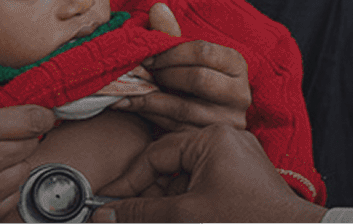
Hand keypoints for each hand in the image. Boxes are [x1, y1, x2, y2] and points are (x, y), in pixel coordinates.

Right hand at [91, 126, 326, 222]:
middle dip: (148, 196)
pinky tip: (178, 219)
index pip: (155, 154)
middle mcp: (226, 141)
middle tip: (128, 218)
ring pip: (186, 178)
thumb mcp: (185, 216)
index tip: (109, 206)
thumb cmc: (248, 220)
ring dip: (167, 202)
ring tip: (154, 220)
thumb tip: (104, 215)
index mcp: (211, 138)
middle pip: (170, 165)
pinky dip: (187, 204)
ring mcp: (238, 160)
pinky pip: (205, 185)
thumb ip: (141, 213)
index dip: (129, 183)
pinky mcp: (244, 180)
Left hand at [114, 3, 250, 130]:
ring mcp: (229, 121)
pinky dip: (149, 117)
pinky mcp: (210, 141)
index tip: (148, 56)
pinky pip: (175, 130)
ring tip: (128, 90)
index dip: (170, 53)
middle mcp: (240, 94)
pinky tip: (130, 106)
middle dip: (164, 75)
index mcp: (236, 65)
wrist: (204, 124)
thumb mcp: (186, 59)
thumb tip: (157, 8)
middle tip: (142, 73)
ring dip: (149, 98)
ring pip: (183, 108)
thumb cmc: (190, 82)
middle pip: (198, 79)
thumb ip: (171, 35)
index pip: (203, 51)